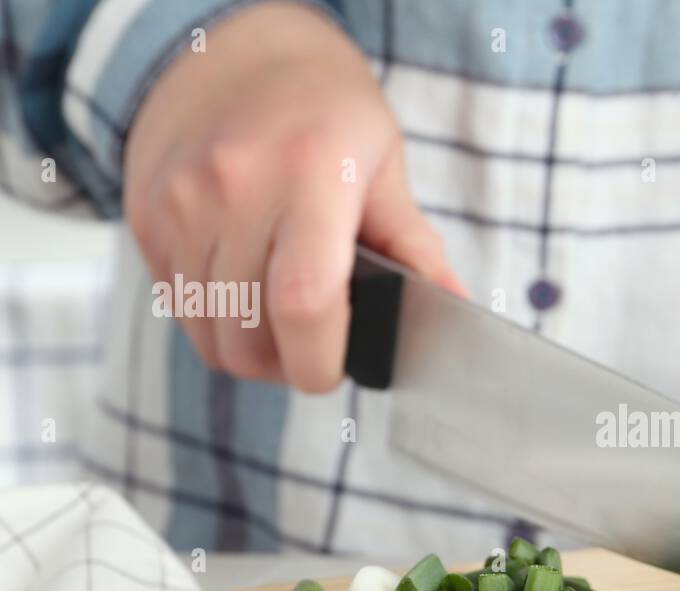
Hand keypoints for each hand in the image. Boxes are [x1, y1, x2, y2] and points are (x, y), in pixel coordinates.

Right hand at [123, 2, 461, 391]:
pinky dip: (217, 324)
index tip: (340, 369)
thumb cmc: (324, 112)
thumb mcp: (384, 164)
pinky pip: (180, 309)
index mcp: (310, 172)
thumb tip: (454, 313)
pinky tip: (249, 297)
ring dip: (253, 352)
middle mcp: (233, 186)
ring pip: (210, 335)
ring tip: (287, 329)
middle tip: (321, 350)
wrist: (232, 53)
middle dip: (291, 366)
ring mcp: (180, 202)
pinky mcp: (146, 217)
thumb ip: (415, 248)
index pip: (305, 302)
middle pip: (250, 335)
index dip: (322, 360)